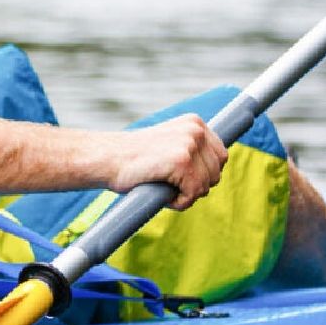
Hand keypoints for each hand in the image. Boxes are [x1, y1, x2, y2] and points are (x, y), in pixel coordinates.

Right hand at [109, 115, 227, 210]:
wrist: (105, 158)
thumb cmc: (131, 158)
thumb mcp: (167, 144)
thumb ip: (190, 150)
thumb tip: (215, 172)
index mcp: (194, 122)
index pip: (220, 156)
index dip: (203, 173)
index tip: (181, 178)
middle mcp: (195, 130)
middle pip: (216, 172)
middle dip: (196, 185)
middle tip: (168, 184)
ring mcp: (189, 145)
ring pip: (206, 185)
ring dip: (186, 194)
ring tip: (162, 186)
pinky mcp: (182, 163)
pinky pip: (193, 194)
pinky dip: (178, 202)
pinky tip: (159, 192)